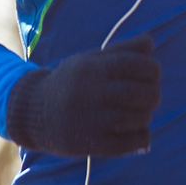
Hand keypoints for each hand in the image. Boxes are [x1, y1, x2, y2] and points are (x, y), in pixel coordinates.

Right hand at [6, 35, 160, 157]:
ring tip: (139, 115)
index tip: (152, 75)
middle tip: (148, 98)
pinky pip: (129, 143)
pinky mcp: (89, 143)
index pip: (137, 64)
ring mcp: (89, 119)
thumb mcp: (90, 61)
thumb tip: (150, 41)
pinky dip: (141, 138)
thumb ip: (121, 51)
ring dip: (146, 117)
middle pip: (143, 93)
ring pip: (139, 118)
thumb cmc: (71, 83)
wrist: (32, 112)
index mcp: (91, 68)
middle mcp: (90, 92)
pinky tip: (138, 133)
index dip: (153, 70)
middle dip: (153, 95)